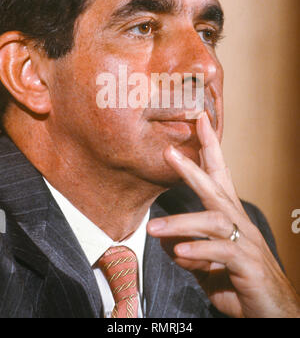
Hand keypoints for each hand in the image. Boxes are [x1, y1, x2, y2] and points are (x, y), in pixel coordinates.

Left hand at [147, 112, 299, 317]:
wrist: (273, 311)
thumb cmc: (238, 281)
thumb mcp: (205, 264)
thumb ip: (186, 250)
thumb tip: (165, 243)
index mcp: (229, 215)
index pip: (219, 174)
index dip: (210, 147)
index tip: (201, 121)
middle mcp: (238, 221)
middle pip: (215, 187)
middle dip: (192, 167)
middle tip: (169, 152)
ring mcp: (245, 240)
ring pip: (212, 221)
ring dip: (181, 223)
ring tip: (153, 229)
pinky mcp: (248, 263)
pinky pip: (220, 252)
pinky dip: (199, 250)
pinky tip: (179, 252)